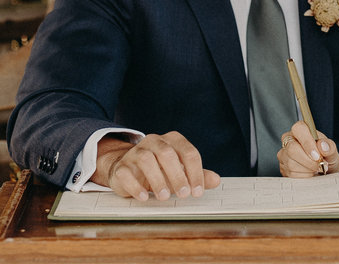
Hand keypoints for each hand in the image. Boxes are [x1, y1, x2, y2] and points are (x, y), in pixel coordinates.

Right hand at [92, 131, 220, 200]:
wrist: (128, 170)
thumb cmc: (160, 170)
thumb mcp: (181, 171)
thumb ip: (198, 175)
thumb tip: (216, 180)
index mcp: (172, 140)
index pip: (188, 152)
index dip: (195, 172)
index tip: (198, 191)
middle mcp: (154, 142)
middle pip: (167, 154)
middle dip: (178, 175)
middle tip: (184, 194)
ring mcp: (135, 152)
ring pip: (146, 160)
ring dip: (158, 180)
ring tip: (165, 197)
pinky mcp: (121, 166)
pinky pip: (127, 172)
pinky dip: (136, 186)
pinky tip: (145, 197)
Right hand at [278, 121, 338, 176]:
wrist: (325, 173)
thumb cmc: (327, 158)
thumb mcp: (332, 152)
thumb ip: (329, 147)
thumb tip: (322, 146)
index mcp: (302, 130)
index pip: (299, 129)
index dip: (307, 142)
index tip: (317, 155)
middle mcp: (290, 140)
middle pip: (292, 148)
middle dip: (308, 160)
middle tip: (320, 165)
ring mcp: (284, 154)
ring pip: (291, 163)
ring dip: (308, 170)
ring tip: (316, 169)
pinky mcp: (283, 168)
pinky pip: (291, 174)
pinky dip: (304, 176)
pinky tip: (309, 173)